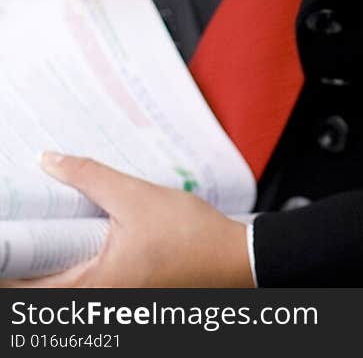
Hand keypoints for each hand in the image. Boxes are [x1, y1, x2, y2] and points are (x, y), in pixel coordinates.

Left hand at [1, 153, 253, 288]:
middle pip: (44, 288)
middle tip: (35, 222)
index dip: (13, 261)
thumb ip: (90, 178)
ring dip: (58, 259)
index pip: (28, 288)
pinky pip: (89, 283)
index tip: (10, 235)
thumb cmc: (194, 237)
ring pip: (66, 286)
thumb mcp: (137, 197)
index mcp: (94, 287)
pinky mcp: (126, 296)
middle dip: (35, 255)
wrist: (236, 259)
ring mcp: (113, 304)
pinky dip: (80, 262)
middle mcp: (99, 303)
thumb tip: (51, 162)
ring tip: (62, 225)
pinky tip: (88, 235)